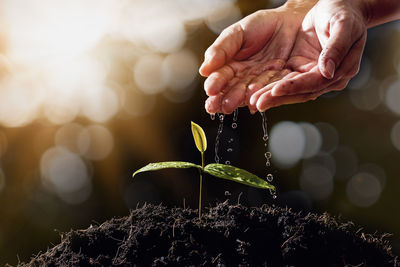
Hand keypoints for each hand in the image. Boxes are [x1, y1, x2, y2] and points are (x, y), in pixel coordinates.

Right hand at [199, 2, 314, 113]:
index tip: (210, 89)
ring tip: (235, 104)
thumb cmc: (262, 25)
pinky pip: (274, 88)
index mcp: (232, 67)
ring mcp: (264, 81)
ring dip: (243, 99)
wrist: (291, 20)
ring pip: (252, 92)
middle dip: (227, 98)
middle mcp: (247, 78)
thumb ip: (221, 50)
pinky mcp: (282, 82)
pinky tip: (255, 102)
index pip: (221, 77)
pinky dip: (265, 94)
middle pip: (234, 90)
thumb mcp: (237, 33)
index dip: (216, 83)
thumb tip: (203, 70)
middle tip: (220, 106)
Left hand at [250, 0, 366, 110]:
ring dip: (272, 96)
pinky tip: (257, 91)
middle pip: (301, 92)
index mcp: (342, 69)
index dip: (295, 87)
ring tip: (252, 101)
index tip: (276, 90)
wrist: (340, 5)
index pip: (315, 82)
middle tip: (258, 103)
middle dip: (278, 98)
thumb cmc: (344, 12)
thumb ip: (336, 48)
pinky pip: (285, 80)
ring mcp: (314, 74)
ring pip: (291, 89)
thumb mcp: (343, 25)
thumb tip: (327, 72)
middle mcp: (328, 77)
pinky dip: (271, 87)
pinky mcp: (301, 69)